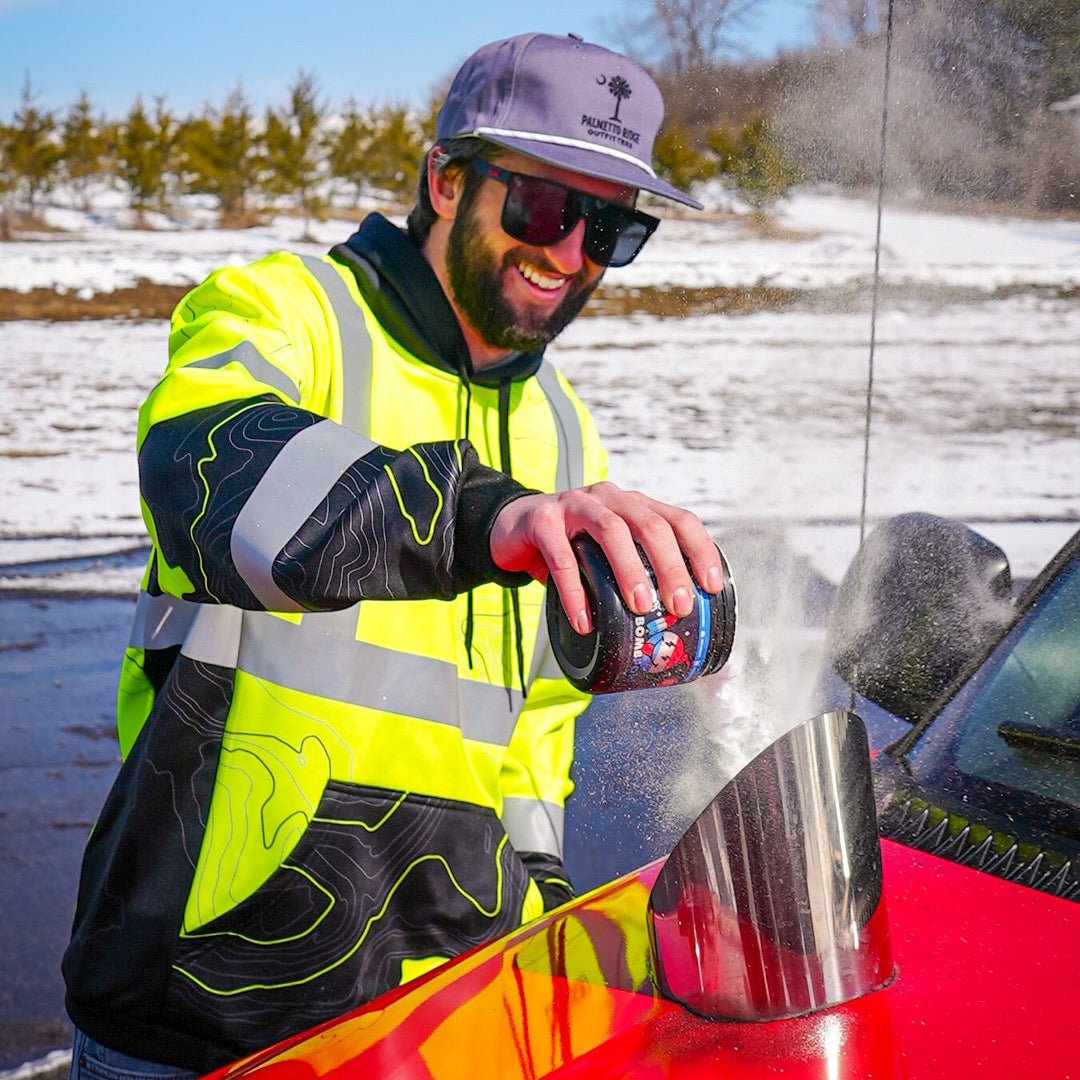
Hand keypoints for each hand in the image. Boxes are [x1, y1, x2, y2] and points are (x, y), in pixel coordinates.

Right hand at [489, 481, 725, 634]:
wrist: (509, 529)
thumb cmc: (567, 548)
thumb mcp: (605, 555)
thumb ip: (632, 574)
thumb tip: (670, 628)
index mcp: (632, 505)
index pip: (679, 519)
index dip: (700, 550)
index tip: (712, 586)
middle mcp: (609, 498)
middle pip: (650, 524)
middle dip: (670, 565)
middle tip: (679, 604)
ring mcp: (574, 504)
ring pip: (611, 530)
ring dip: (630, 570)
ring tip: (640, 607)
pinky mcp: (542, 520)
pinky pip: (561, 556)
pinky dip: (575, 591)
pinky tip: (584, 620)